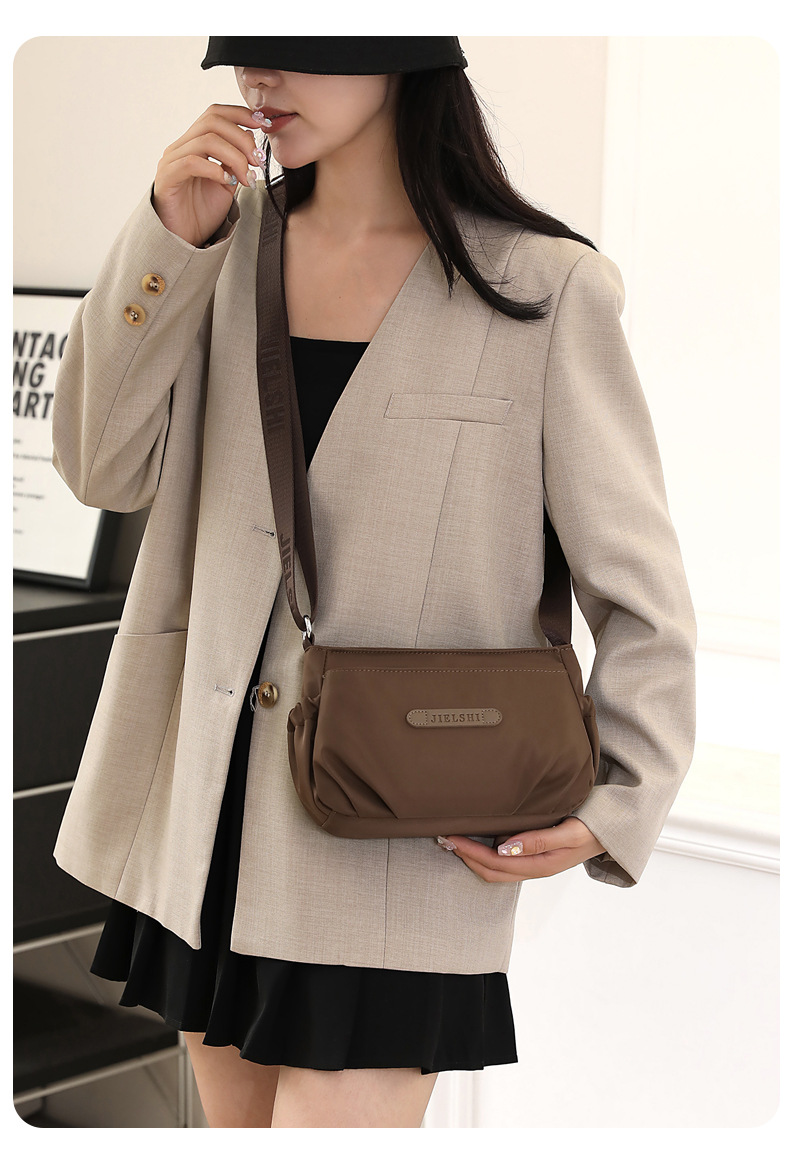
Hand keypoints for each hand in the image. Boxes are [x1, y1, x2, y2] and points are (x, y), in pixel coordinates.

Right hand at [152, 104, 261, 246]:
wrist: (184, 240)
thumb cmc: (202, 213)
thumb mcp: (227, 184)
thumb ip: (236, 161)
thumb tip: (250, 138)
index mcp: (194, 144)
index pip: (215, 114)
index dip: (240, 114)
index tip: (263, 124)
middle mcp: (181, 147)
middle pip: (212, 121)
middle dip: (242, 138)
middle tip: (258, 160)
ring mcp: (171, 160)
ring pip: (206, 140)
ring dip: (234, 156)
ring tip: (247, 176)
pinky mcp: (167, 178)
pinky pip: (191, 163)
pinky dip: (215, 169)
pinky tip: (227, 182)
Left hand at [436, 817, 605, 882]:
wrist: (611, 833)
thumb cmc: (590, 830)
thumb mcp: (568, 833)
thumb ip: (538, 841)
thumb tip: (504, 849)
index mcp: (539, 865)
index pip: (494, 864)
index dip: (470, 853)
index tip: (451, 837)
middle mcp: (533, 869)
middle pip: (490, 871)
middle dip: (465, 857)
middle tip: (443, 838)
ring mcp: (533, 865)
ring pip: (495, 870)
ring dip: (472, 857)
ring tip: (453, 840)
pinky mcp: (535, 859)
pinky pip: (504, 863)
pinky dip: (485, 855)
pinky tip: (477, 842)